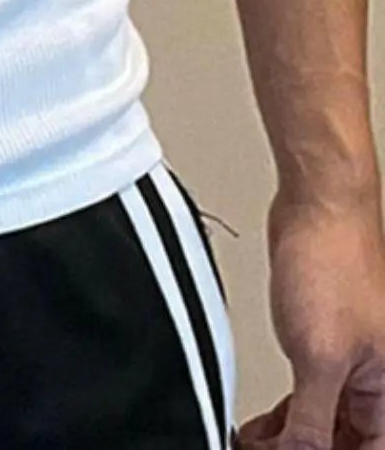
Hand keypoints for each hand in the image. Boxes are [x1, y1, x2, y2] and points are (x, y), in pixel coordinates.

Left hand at [236, 191, 384, 447]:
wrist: (318, 205)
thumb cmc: (334, 261)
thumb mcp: (320, 356)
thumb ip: (312, 418)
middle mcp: (379, 381)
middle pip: (348, 441)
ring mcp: (352, 363)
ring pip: (327, 424)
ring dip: (293, 441)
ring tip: (258, 446)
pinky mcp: (324, 343)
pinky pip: (309, 395)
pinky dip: (287, 416)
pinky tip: (262, 428)